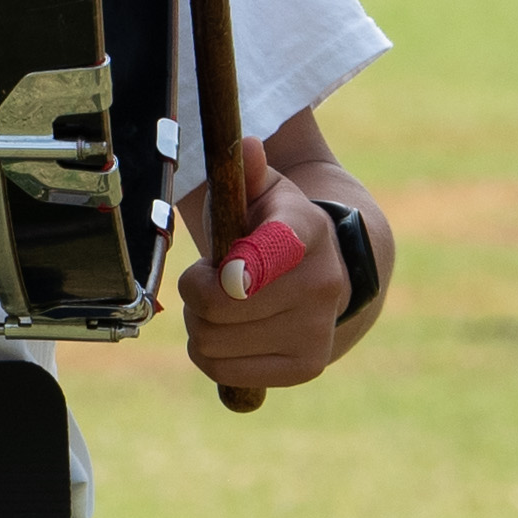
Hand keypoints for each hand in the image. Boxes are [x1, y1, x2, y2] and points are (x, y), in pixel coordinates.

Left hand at [181, 165, 349, 395]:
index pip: (276, 250)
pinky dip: (211, 354)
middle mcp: (322, 283)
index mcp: (306, 231)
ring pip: (212, 340)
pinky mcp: (306, 366)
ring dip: (200, 323)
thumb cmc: (271, 227)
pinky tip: (229, 332)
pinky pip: (223, 371)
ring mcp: (318, 330)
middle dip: (195, 291)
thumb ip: (246, 172)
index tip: (225, 273)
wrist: (322, 274)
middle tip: (211, 277)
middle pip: (218, 304)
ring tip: (223, 303)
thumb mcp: (261, 192)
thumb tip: (247, 146)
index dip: (245, 266)